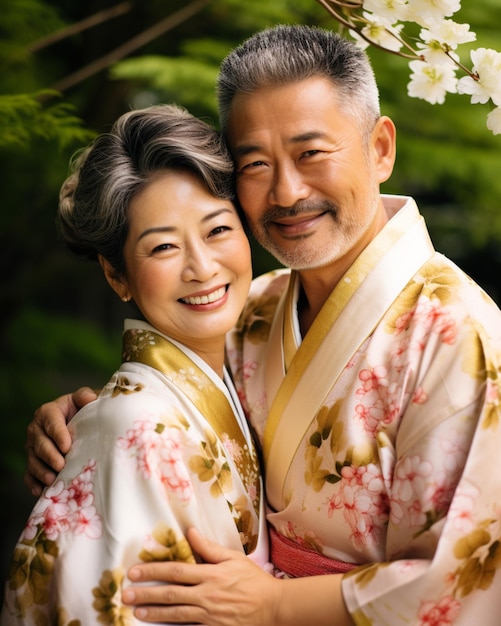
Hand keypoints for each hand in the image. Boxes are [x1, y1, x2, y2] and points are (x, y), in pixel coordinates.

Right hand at [24, 386, 96, 495]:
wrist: (79, 423)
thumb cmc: (82, 410)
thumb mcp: (84, 400)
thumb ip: (85, 396)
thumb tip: (90, 398)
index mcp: (48, 412)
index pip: (51, 422)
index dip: (58, 434)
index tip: (67, 446)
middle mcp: (36, 429)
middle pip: (40, 444)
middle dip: (50, 455)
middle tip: (61, 465)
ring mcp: (32, 447)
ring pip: (33, 460)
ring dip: (41, 472)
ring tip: (52, 481)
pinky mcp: (33, 462)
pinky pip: (29, 474)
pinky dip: (33, 484)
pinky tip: (41, 492)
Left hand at [122, 527, 281, 624]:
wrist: (272, 607)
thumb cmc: (252, 580)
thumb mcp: (233, 558)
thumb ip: (209, 548)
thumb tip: (190, 532)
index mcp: (211, 574)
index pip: (176, 571)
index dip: (154, 571)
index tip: (135, 571)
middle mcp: (207, 595)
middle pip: (171, 593)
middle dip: (146, 593)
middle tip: (126, 594)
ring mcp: (209, 615)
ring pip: (176, 614)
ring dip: (154, 612)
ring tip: (137, 611)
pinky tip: (160, 625)